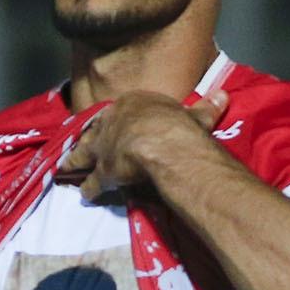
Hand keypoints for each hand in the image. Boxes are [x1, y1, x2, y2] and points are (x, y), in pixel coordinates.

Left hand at [57, 88, 227, 201]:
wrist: (163, 142)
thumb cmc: (179, 125)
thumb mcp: (195, 116)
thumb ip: (205, 108)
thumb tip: (223, 95)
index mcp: (133, 104)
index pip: (118, 112)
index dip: (114, 121)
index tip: (110, 126)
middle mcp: (112, 122)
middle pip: (95, 131)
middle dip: (88, 139)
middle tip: (80, 147)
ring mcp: (103, 146)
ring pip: (84, 153)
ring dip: (75, 162)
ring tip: (65, 170)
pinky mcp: (102, 170)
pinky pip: (93, 181)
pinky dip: (89, 188)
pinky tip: (85, 195)